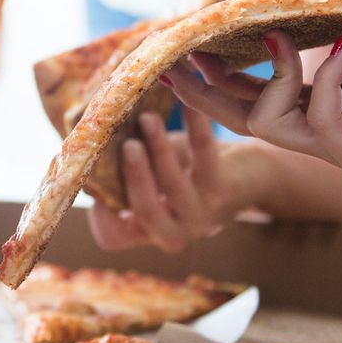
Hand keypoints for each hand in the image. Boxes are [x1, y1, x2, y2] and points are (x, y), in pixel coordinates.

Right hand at [87, 106, 267, 253]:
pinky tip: (188, 105)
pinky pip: (205, 157)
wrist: (250, 177)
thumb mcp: (154, 171)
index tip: (92, 177)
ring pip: (173, 184)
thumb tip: (91, 126)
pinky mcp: (225, 192)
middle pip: (145, 212)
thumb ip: (128, 160)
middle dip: (134, 177)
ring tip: (148, 118)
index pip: (113, 237)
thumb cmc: (190, 170)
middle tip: (127, 145)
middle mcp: (174, 230)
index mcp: (148, 229)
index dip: (99, 215)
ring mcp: (202, 216)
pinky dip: (196, 128)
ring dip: (158, 147)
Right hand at [166, 27, 341, 208]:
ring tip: (273, 29)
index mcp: (324, 106)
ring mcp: (339, 151)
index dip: (220, 67)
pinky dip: (325, 77)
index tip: (192, 36)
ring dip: (264, 73)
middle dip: (204, 87)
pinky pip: (321, 120)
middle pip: (241, 115)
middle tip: (174, 55)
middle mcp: (321, 132)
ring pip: (268, 122)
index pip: (255, 90)